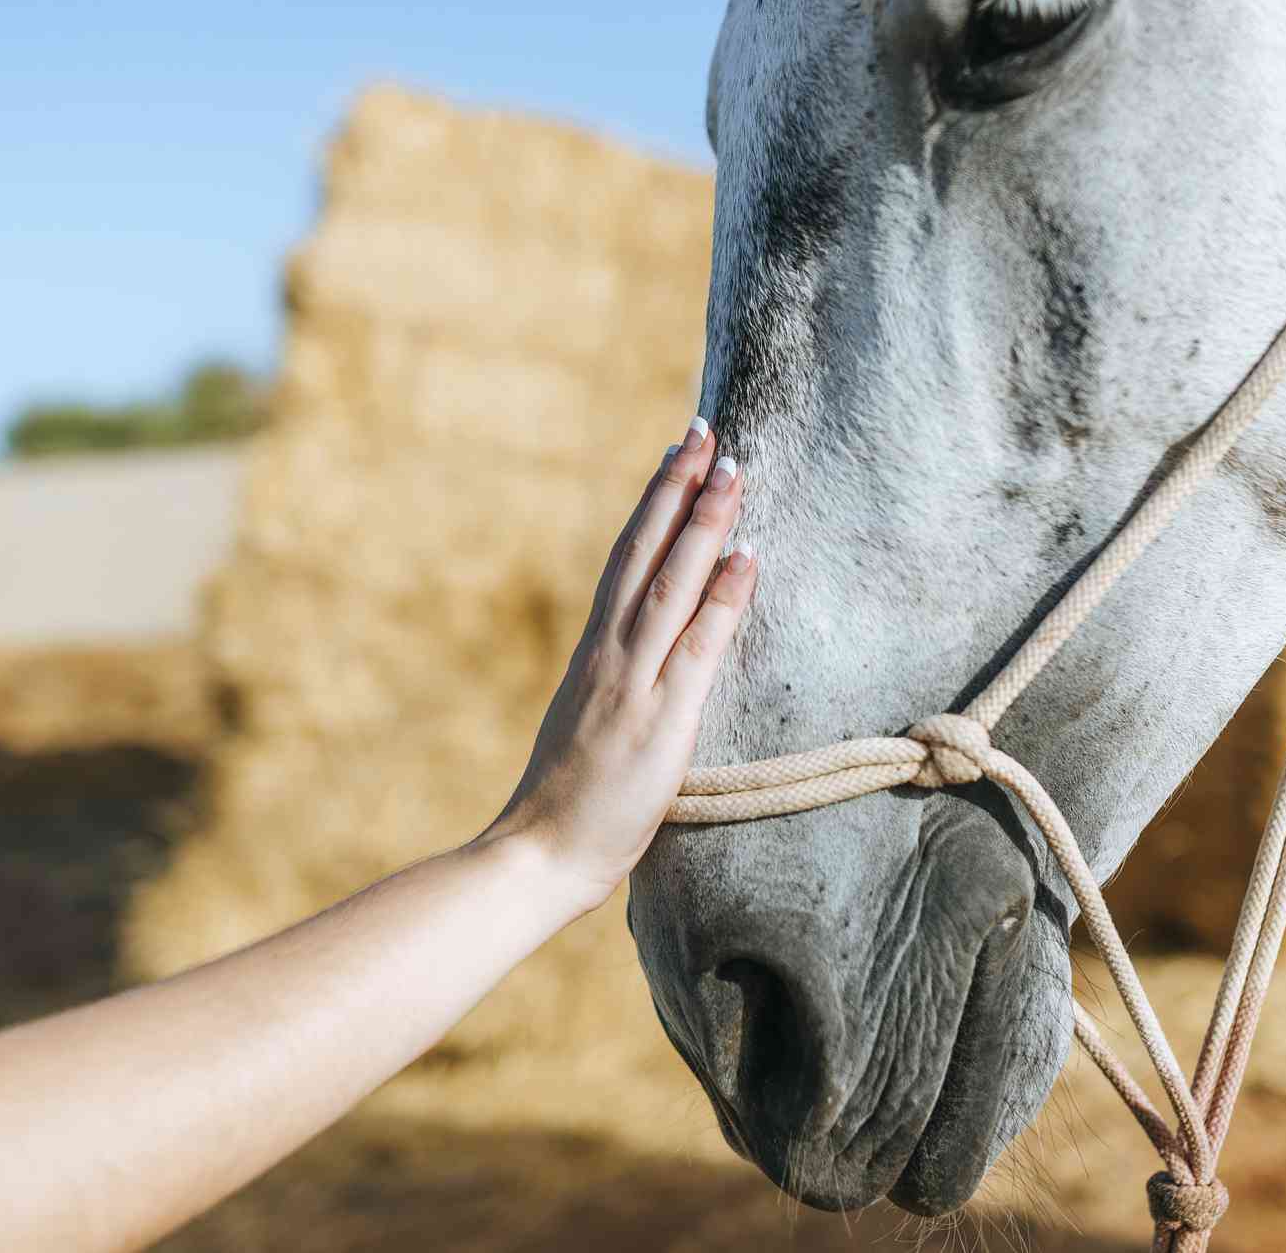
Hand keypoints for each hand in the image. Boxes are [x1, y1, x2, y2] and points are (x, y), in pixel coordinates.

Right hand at [487, 417, 755, 910]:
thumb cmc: (565, 811)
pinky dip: (726, 597)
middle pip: (646, 553)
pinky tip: (749, 554)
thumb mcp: (590, 731)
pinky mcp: (660, 722)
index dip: (654, 507)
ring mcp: (633, 684)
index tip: (678, 456)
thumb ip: (616, 694)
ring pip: (673, 584)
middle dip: (678, 489)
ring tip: (734, 468)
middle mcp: (609, 655)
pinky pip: (699, 646)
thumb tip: (641, 671)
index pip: (627, 562)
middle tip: (706, 430)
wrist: (535, 856)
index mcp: (593, 656)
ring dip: (705, 522)